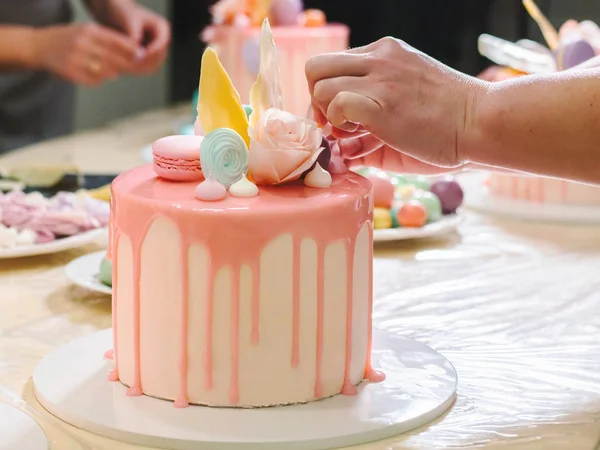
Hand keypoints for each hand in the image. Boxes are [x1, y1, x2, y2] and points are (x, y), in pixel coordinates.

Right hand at [33, 24, 138, 85]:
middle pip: (113, 58)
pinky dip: (100, 80)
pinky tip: (100, 76)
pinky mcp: (70, 72)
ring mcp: (76, 58)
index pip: (116, 41)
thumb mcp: (86, 31)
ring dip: (114, 73)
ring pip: (105, 71)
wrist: (38, 46)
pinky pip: (93, 80)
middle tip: (133, 67)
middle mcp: (82, 43)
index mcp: (88, 31)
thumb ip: (107, 39)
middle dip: (126, 64)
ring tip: (116, 72)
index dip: (131, 50)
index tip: (140, 55)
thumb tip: (134, 51)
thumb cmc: (68, 38)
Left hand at [97, 0, 170, 73]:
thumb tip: (138, 53)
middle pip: (159, 57)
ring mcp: (157, 52)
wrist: (118, 17)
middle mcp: (162, 41)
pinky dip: (136, 70)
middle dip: (146, 62)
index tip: (138, 57)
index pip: (162, 43)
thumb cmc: (123, 14)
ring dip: (141, 69)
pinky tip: (124, 69)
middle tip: (132, 67)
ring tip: (127, 69)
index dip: (152, 52)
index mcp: (162, 28)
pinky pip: (146, 69)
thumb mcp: (129, 20)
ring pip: (154, 66)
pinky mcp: (149, 60)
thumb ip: (134, 34)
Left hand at [306, 37, 485, 168]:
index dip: (328, 95)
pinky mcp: (382, 102)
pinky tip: (360, 137)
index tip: (341, 120)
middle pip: (316, 68)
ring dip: (328, 116)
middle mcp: (378, 58)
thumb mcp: (405, 107)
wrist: (483, 123)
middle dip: (317, 102)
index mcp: (385, 54)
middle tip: (338, 126)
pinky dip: (338, 124)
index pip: (332, 65)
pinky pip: (336, 103)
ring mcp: (380, 77)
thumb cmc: (450, 123)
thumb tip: (342, 149)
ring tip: (353, 134)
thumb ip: (371, 119)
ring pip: (319, 85)